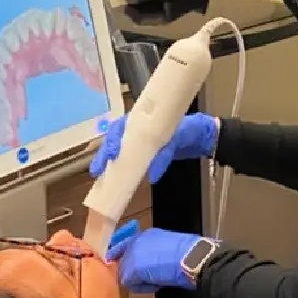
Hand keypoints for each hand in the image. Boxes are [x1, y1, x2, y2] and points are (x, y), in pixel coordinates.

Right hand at [89, 113, 217, 183]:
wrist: (200, 136)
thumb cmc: (188, 129)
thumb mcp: (178, 138)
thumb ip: (164, 155)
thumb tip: (151, 176)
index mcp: (142, 118)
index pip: (121, 126)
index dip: (113, 139)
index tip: (113, 152)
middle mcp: (136, 129)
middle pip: (113, 139)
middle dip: (103, 153)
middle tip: (97, 169)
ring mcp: (138, 141)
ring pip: (117, 150)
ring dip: (106, 162)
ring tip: (98, 176)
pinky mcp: (142, 154)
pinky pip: (127, 160)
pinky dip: (118, 169)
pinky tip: (111, 180)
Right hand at [105, 226, 202, 293]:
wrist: (191, 262)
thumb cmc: (159, 261)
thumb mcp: (134, 267)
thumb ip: (123, 273)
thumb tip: (124, 279)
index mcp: (138, 238)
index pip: (119, 247)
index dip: (112, 258)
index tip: (106, 270)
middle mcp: (148, 242)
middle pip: (131, 260)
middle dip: (129, 273)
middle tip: (129, 283)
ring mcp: (161, 251)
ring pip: (143, 269)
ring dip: (142, 279)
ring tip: (147, 285)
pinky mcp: (171, 262)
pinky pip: (155, 273)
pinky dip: (154, 280)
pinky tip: (157, 285)